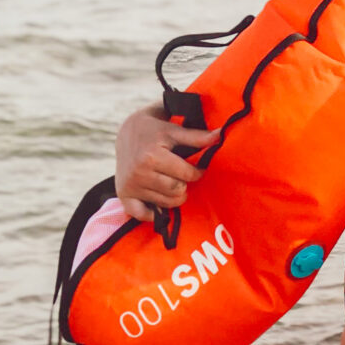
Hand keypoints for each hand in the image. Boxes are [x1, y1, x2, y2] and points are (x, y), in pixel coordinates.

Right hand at [114, 103, 219, 222]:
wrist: (124, 132)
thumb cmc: (153, 129)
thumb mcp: (173, 129)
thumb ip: (197, 136)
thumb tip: (221, 135)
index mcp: (152, 156)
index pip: (187, 174)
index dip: (196, 172)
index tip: (195, 168)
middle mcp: (139, 173)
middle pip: (177, 190)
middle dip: (184, 184)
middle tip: (180, 176)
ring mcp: (131, 186)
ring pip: (166, 203)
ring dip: (174, 196)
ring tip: (171, 183)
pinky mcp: (124, 195)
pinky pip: (143, 215)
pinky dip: (153, 213)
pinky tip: (157, 202)